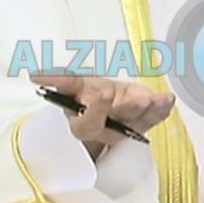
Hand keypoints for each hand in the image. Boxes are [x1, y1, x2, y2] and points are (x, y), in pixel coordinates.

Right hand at [30, 74, 174, 159]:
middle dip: (120, 110)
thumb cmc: (88, 96)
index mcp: (81, 121)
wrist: (106, 108)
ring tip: (157, 98)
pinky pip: (154, 118)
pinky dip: (162, 109)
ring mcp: (125, 126)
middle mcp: (104, 127)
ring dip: (147, 110)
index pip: (83, 120)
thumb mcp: (71, 88)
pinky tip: (168, 99)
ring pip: (135, 122)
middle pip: (110, 123)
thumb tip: (35, 75)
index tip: (99, 90)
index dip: (92, 109)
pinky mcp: (142, 123)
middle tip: (129, 97)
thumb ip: (58, 81)